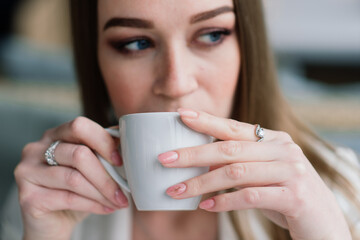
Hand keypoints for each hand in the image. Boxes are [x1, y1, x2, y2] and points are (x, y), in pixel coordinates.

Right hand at [14, 117, 127, 239]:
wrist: (53, 224)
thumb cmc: (74, 191)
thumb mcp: (90, 168)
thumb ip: (102, 152)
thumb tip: (126, 140)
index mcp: (54, 135)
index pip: (79, 126)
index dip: (103, 141)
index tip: (120, 160)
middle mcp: (36, 149)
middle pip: (78, 154)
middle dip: (106, 175)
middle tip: (123, 190)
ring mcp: (27, 172)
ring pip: (74, 178)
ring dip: (102, 192)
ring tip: (118, 201)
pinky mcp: (27, 197)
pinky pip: (68, 198)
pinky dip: (93, 204)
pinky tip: (106, 208)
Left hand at [158, 109, 350, 239]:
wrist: (324, 221)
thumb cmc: (286, 194)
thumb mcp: (263, 173)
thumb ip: (239, 164)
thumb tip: (200, 164)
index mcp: (274, 140)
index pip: (234, 127)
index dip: (206, 121)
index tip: (181, 116)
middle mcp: (283, 150)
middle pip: (229, 149)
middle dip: (193, 154)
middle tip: (164, 159)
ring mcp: (290, 171)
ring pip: (235, 173)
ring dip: (201, 183)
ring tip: (175, 190)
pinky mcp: (294, 196)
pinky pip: (250, 197)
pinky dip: (224, 202)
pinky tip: (204, 206)